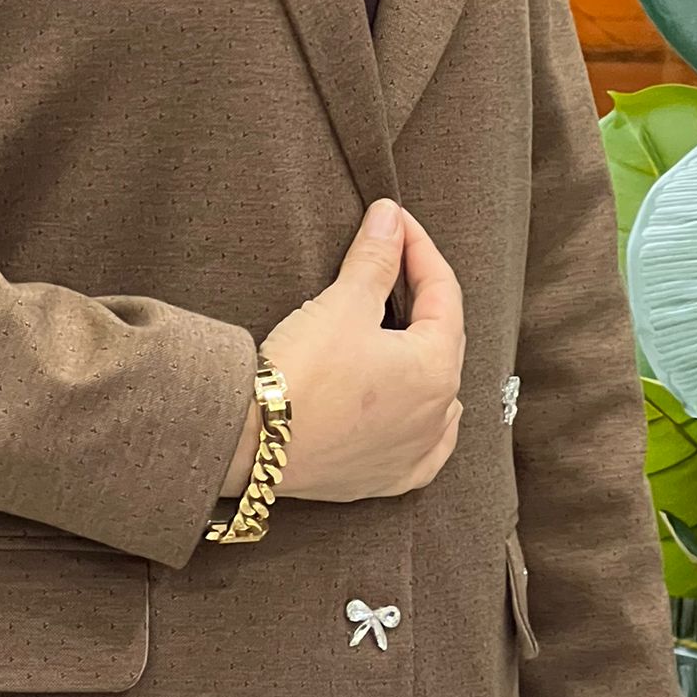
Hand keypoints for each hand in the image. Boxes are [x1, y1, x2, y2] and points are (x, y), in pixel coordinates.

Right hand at [221, 198, 464, 500]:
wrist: (253, 443)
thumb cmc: (301, 373)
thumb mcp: (342, 305)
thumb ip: (375, 259)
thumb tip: (390, 219)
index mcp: (436, 368)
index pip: (443, 293)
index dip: (419, 249)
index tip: (395, 222)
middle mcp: (437, 413)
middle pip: (442, 340)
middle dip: (421, 298)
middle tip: (396, 262)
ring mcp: (413, 451)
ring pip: (440, 396)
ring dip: (427, 361)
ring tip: (405, 334)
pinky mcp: (385, 478)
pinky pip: (424, 449)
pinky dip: (424, 424)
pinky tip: (418, 415)